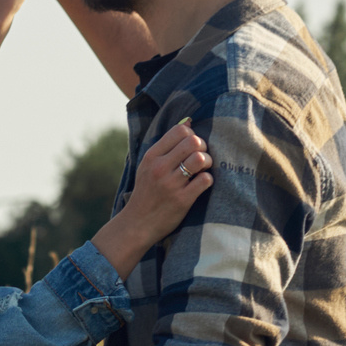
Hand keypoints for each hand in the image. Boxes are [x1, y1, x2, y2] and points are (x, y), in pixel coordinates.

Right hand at [119, 123, 213, 238]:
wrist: (137, 224)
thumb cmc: (146, 192)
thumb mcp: (148, 165)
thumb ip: (167, 145)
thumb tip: (188, 121)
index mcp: (151, 156)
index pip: (180, 130)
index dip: (192, 135)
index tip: (190, 147)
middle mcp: (160, 168)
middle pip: (193, 141)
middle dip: (203, 147)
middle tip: (200, 158)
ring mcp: (171, 184)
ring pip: (200, 159)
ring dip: (208, 162)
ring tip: (203, 170)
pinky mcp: (182, 200)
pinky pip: (205, 180)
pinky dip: (208, 180)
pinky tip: (201, 184)